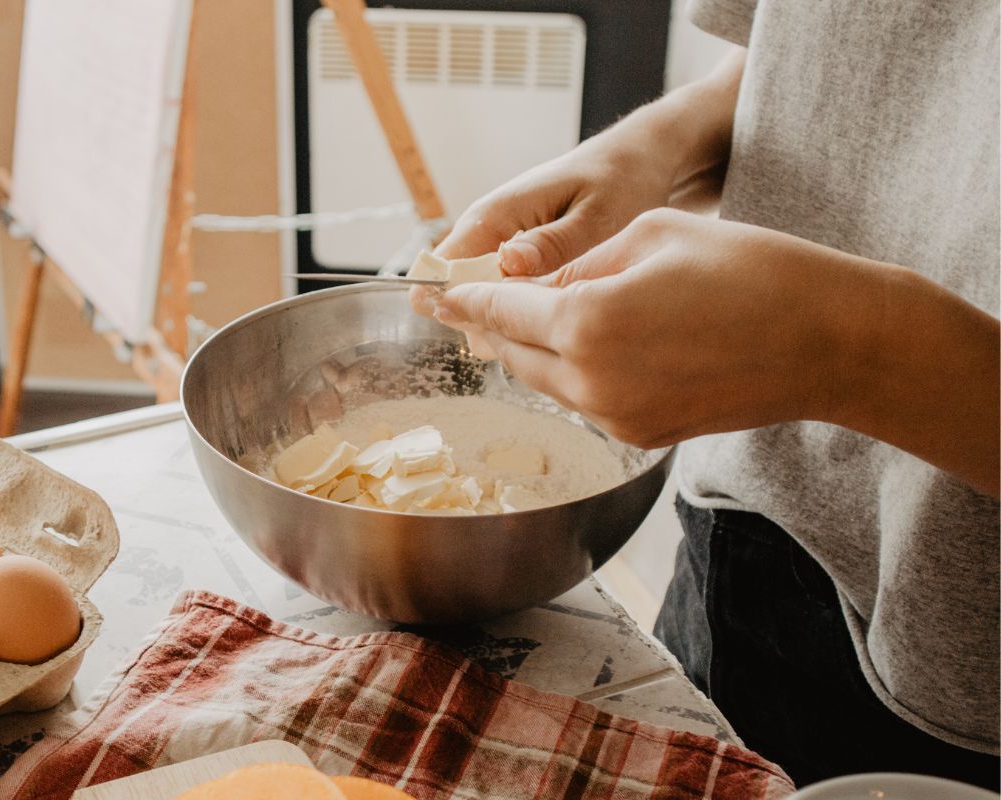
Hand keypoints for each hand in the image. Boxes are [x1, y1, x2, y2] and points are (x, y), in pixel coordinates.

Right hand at [410, 48, 745, 314]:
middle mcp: (486, 229)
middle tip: (542, 338)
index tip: (500, 334)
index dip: (457, 305)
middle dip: (488, 321)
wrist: (638, 159)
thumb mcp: (597, 214)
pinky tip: (560, 319)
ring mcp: (498, 243)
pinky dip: (524, 310)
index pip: (443, 267)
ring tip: (557, 330)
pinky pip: (503, 291)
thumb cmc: (621, 180)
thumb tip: (507, 262)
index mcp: (496, 214)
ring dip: (507, 319)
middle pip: (456, 290)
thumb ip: (553, 243)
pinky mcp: (516, 254)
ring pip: (478, 295)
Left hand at [436, 209, 846, 445]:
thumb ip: (583, 266)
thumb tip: (543, 289)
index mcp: (586, 324)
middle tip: (464, 305)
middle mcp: (591, 382)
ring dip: (532, 350)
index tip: (433, 293)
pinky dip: (572, 371)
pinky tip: (583, 345)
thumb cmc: (754, 272)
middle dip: (490, 326)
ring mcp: (617, 416)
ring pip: (548, 380)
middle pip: (515, 353)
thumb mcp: (653, 236)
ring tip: (521, 320)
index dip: (463, 299)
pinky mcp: (643, 433)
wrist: (831, 342)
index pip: (501, 312)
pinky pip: (585, 399)